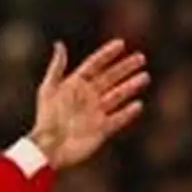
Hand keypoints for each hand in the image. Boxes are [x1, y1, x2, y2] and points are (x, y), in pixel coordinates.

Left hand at [30, 39, 149, 168]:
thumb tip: (59, 44)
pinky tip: (138, 104)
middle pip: (110, 78)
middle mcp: (87, 97)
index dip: (106, 55)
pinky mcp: (101, 130)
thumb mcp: (48, 90)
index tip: (121, 44)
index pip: (94, 66)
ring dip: (131, 87)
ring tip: (144, 77)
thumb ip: (56, 68)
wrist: (49, 148)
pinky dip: (128, 113)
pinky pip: (118, 119)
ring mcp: (95, 113)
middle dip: (125, 68)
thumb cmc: (46, 118)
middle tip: (140, 58)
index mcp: (74, 86)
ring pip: (117, 96)